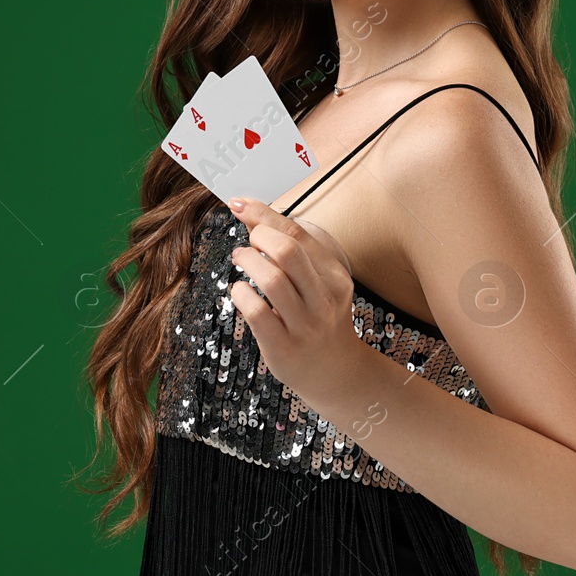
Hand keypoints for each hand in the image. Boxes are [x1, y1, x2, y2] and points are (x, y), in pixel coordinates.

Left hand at [226, 196, 362, 397]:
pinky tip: (240, 291)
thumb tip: (252, 216)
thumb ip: (290, 251)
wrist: (335, 371)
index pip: (298, 234)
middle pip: (288, 251)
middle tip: (249, 241)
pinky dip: (241, 294)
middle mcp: (324, 298)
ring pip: (271, 280)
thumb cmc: (319, 317)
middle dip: (259, 236)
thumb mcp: (317, 282)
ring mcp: (305, 325)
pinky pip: (257, 312)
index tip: (240, 204)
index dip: (264, 214)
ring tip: (241, 260)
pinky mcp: (284, 347)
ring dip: (247, 262)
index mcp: (335, 276)